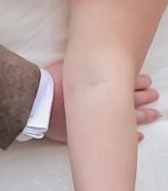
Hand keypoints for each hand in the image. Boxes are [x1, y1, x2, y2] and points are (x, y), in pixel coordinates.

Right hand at [44, 63, 159, 143]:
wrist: (37, 104)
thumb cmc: (50, 84)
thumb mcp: (68, 66)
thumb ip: (83, 64)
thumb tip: (89, 53)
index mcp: (98, 86)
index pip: (125, 82)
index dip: (138, 82)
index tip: (147, 81)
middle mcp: (102, 103)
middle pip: (130, 99)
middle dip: (144, 97)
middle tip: (154, 95)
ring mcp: (98, 121)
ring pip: (128, 118)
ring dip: (143, 116)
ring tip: (154, 114)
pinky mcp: (91, 133)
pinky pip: (116, 137)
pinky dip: (129, 135)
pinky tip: (139, 135)